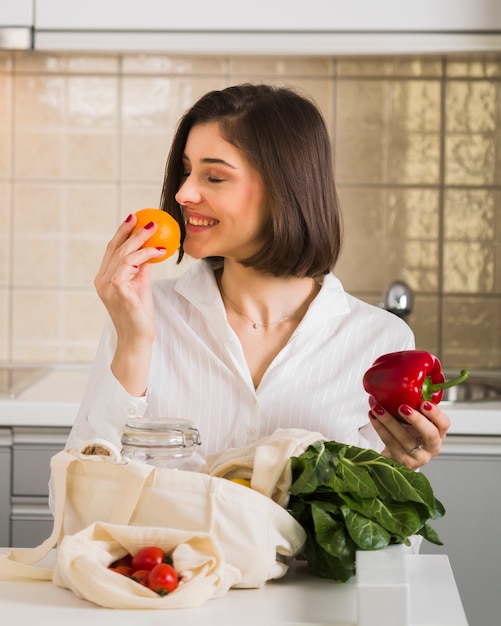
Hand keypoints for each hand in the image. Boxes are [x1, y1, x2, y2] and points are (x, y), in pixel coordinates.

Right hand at [94, 213, 165, 394]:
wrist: (137, 339)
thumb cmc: (139, 315)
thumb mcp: (140, 286)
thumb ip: (141, 269)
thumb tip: (150, 251)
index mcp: (104, 278)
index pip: (111, 250)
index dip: (121, 232)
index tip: (134, 218)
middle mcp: (102, 281)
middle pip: (116, 249)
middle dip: (131, 231)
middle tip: (148, 221)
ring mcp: (108, 287)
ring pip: (124, 256)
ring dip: (142, 243)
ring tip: (157, 235)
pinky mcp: (119, 293)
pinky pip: (131, 267)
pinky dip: (144, 257)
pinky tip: (157, 253)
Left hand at [368, 396, 450, 469]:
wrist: (398, 457)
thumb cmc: (409, 434)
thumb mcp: (417, 423)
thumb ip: (416, 409)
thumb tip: (405, 384)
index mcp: (438, 434)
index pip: (444, 424)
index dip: (436, 414)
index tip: (424, 403)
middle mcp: (431, 447)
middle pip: (429, 434)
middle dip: (416, 419)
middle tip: (402, 407)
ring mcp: (418, 457)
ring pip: (405, 439)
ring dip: (389, 421)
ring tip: (378, 407)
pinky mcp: (403, 462)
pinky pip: (390, 443)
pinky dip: (380, 428)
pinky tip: (373, 417)